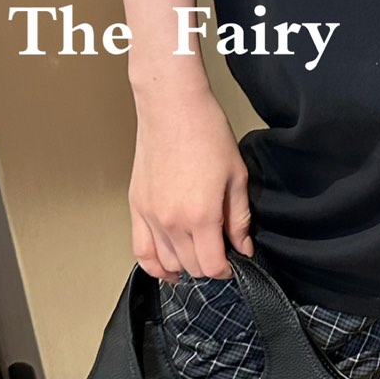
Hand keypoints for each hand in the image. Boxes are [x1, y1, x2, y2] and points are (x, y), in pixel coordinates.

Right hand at [127, 78, 253, 280]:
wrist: (173, 109)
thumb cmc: (206, 134)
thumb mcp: (237, 177)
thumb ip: (239, 218)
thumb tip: (243, 246)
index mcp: (201, 215)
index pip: (212, 265)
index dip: (228, 270)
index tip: (235, 262)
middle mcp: (172, 221)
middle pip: (190, 267)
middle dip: (209, 267)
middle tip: (221, 254)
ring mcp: (150, 216)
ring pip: (165, 263)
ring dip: (184, 266)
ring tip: (198, 256)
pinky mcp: (136, 207)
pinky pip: (141, 251)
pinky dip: (154, 264)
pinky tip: (167, 266)